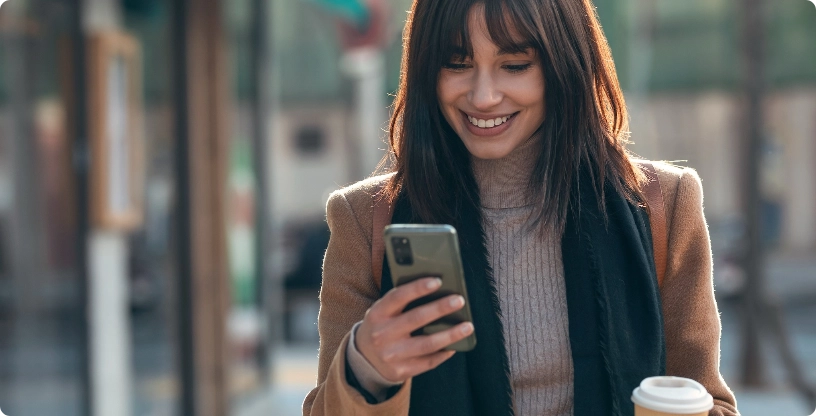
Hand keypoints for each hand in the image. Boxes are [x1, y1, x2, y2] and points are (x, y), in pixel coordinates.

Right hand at [355, 277, 474, 382]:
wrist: (364, 358)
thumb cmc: (382, 326)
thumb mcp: (383, 311)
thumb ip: (402, 301)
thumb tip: (437, 290)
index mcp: (377, 314)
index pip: (398, 297)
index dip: (417, 288)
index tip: (437, 281)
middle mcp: (382, 334)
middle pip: (416, 319)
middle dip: (440, 308)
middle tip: (459, 300)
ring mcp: (391, 355)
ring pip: (426, 344)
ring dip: (450, 335)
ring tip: (468, 327)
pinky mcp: (400, 371)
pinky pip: (427, 362)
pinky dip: (443, 353)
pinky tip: (454, 346)